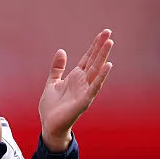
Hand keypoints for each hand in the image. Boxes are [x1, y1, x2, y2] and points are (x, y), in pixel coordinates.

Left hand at [38, 29, 113, 151]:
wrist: (49, 125)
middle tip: (109, 32)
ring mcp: (85, 91)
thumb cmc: (51, 107)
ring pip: (96, 71)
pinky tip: (108, 66)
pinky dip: (101, 77)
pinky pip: (94, 87)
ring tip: (110, 43)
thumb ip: (57, 68)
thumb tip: (61, 51)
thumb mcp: (52, 83)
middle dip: (101, 47)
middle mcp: (83, 82)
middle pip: (94, 60)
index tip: (103, 33)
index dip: (94, 45)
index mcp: (76, 77)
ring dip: (103, 57)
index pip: (88, 58)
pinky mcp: (84, 101)